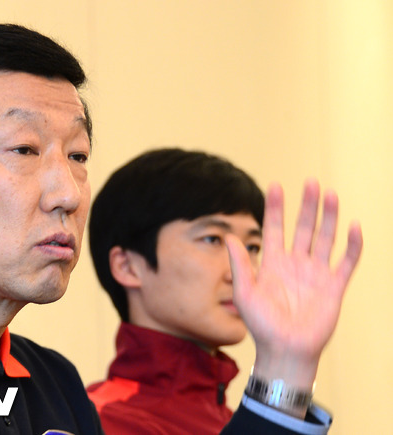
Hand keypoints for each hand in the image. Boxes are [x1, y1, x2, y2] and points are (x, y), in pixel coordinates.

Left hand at [225, 179, 362, 396]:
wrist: (284, 350)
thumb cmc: (261, 325)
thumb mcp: (244, 293)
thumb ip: (239, 265)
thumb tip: (228, 237)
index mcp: (273, 262)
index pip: (275, 228)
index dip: (276, 207)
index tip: (276, 185)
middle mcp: (295, 263)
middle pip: (303, 227)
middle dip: (307, 205)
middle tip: (311, 182)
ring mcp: (316, 273)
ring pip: (325, 238)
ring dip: (329, 217)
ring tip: (330, 194)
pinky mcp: (334, 287)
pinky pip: (346, 262)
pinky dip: (352, 246)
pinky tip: (354, 227)